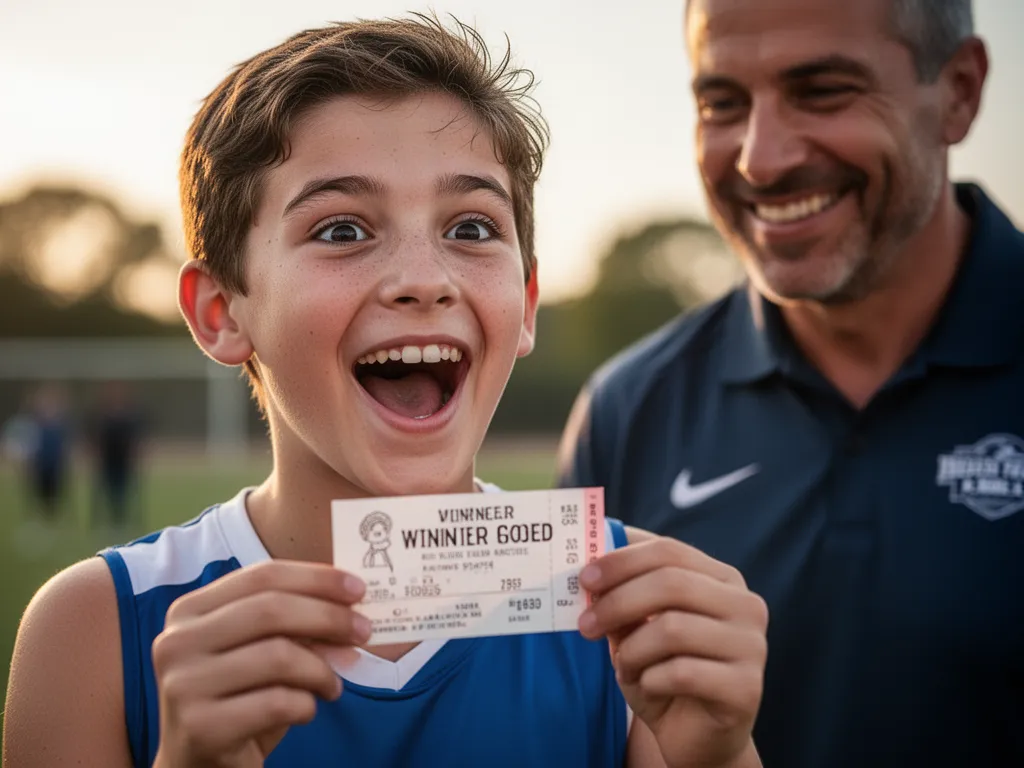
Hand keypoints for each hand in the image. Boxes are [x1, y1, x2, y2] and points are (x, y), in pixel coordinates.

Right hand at [151, 560, 369, 767]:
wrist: (198, 765)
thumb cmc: (238, 698)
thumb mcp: (258, 650)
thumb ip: (291, 622)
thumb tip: (350, 600)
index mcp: (189, 611)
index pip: (262, 576)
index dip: (316, 578)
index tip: (358, 589)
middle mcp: (177, 642)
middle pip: (271, 610)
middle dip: (329, 617)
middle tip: (363, 631)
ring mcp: (183, 685)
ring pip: (278, 656)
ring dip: (322, 670)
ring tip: (333, 685)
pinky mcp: (200, 727)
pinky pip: (277, 702)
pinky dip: (306, 705)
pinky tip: (308, 710)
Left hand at [578, 533, 767, 767]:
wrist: (696, 736)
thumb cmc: (665, 671)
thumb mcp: (638, 629)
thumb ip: (624, 598)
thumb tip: (591, 574)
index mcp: (722, 578)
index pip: (669, 551)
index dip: (622, 561)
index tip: (584, 578)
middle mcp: (745, 605)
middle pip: (671, 583)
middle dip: (618, 602)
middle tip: (585, 624)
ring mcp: (751, 645)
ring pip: (673, 628)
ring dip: (632, 650)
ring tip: (622, 666)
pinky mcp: (746, 688)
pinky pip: (682, 673)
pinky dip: (650, 680)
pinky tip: (647, 687)